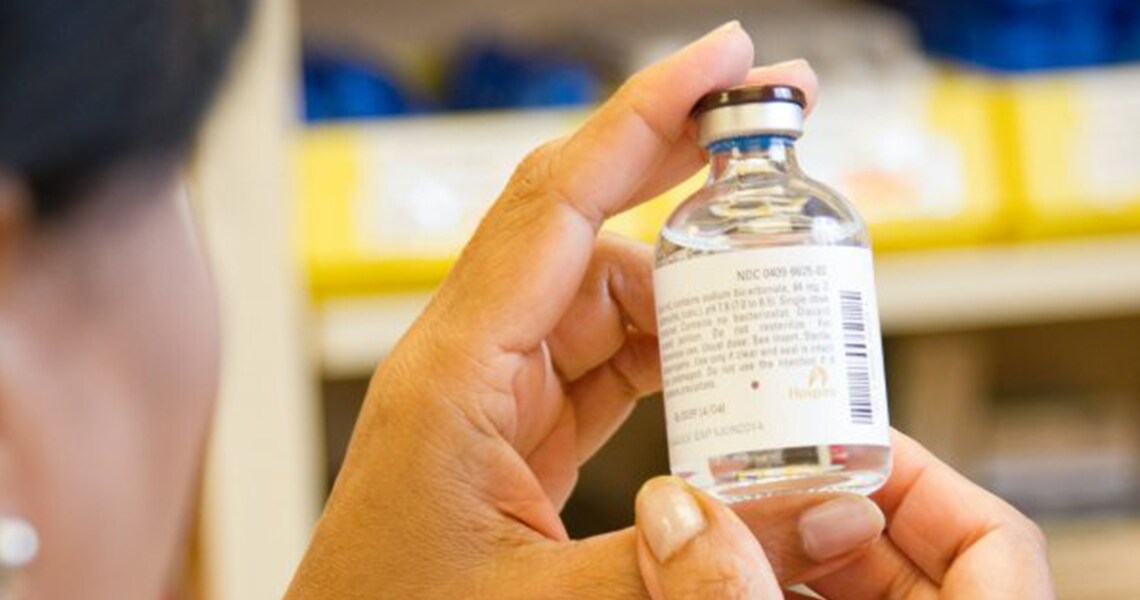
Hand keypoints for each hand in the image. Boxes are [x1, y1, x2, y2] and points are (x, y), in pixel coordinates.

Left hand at [284, 22, 864, 598]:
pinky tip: (713, 367)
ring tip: (763, 301)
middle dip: (674, 166)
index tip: (724, 59)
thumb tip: (823, 516)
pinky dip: (659, 352)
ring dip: (680, 288)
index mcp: (453, 376)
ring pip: (596, 297)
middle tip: (766, 129)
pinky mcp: (506, 434)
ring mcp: (485, 396)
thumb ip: (685, 565)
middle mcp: (465, 362)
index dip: (644, 119)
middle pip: (581, 224)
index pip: (558, 206)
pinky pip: (594, 360)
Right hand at [635, 432, 1054, 599]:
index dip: (910, 473)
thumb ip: (733, 597)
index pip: (991, 535)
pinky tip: (711, 586)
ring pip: (856, 599)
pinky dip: (770, 598)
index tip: (828, 444)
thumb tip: (677, 516)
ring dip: (780, 563)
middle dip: (817, 516)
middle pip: (908, 559)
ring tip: (715, 534)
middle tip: (748, 482)